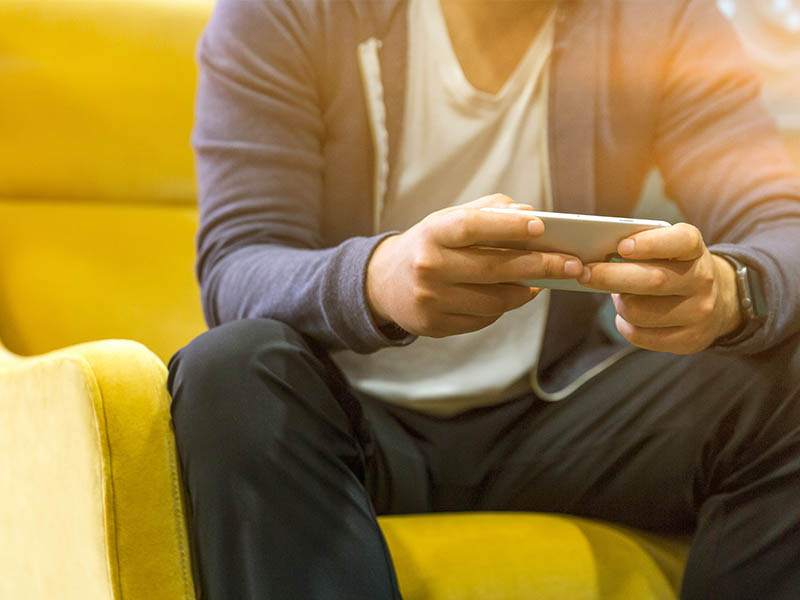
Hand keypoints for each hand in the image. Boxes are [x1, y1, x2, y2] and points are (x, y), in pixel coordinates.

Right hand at [366, 194, 584, 337]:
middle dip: (539, 266)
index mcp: (431, 233)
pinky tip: (510, 296)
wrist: (384, 283)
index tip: (542, 226)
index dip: (509, 227)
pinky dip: (502, 308)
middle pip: (493, 268)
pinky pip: (483, 320)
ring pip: (494, 301)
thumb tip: (531, 214)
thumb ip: (488, 212)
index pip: (473, 227)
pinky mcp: (434, 326)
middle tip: (572, 264)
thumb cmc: (428, 245)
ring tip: (540, 282)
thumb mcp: (447, 220)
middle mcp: (428, 266)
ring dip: (524, 292)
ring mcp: (430, 300)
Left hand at [578, 223, 742, 353]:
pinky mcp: (690, 339)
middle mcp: (703, 279)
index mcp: (695, 249)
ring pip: (641, 311)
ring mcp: (700, 312)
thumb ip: (640, 246)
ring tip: (618, 296)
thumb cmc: (675, 267)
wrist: (719, 299)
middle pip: (653, 280)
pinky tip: (626, 318)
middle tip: (585, 273)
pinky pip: (643, 336)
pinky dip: (625, 326)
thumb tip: (597, 256)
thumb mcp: (668, 249)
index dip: (649, 244)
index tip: (621, 247)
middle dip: (611, 277)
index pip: (679, 241)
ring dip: (619, 304)